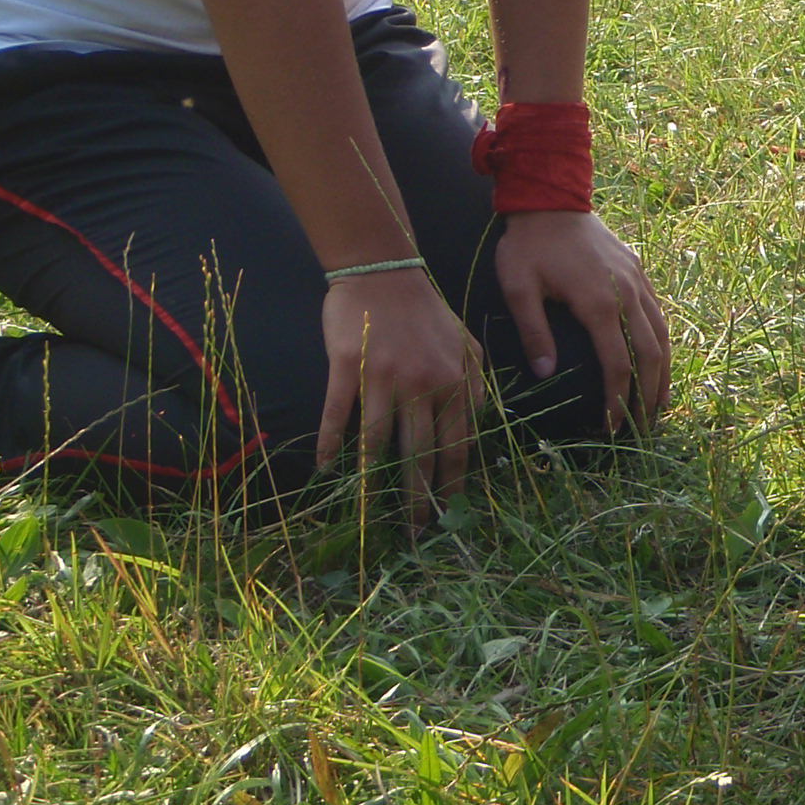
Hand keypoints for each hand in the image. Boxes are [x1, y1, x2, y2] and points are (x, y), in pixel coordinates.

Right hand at [316, 269, 486, 523]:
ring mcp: (385, 377)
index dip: (453, 482)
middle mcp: (425, 384)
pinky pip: (337, 415)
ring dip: (372, 485)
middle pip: (421, 453)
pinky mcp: (349, 367)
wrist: (384, 271)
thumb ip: (475, 383)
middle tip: (414, 532)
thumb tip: (480, 426)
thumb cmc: (426, 312)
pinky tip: (325, 469)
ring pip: (377, 444)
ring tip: (368, 517)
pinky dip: (329, 444)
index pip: (458, 443)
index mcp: (456, 381)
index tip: (450, 513)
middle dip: (419, 499)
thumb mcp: (466, 344)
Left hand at [493, 210, 670, 432]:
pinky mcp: (638, 270)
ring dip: (663, 372)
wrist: (550, 198)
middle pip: (650, 354)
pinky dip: (663, 342)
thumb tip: (545, 374)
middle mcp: (627, 293)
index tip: (611, 427)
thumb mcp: (519, 288)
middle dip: (649, 395)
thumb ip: (533, 332)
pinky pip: (659, 312)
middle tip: (643, 429)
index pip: (618, 364)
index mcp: (599, 302)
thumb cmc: (527, 246)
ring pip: (662, 334)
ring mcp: (637, 280)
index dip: (618, 400)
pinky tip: (657, 359)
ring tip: (660, 404)